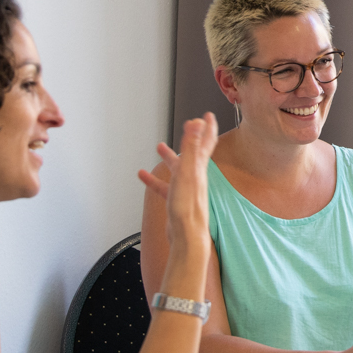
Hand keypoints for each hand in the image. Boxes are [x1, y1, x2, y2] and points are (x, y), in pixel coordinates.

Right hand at [136, 115, 218, 263]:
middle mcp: (195, 177)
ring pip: (177, 169)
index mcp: (199, 169)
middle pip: (193, 153)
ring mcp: (186, 190)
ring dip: (170, 157)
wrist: (186, 237)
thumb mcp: (187, 172)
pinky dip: (155, 180)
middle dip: (191, 138)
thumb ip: (192, 147)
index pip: (206, 143)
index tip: (208, 115)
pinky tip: (144, 177)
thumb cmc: (188, 208)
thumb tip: (197, 123)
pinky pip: (164, 187)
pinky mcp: (176, 202)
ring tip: (159, 147)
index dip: (208, 127)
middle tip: (189, 125)